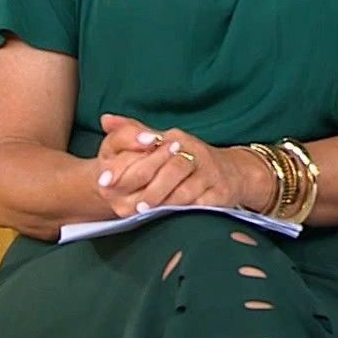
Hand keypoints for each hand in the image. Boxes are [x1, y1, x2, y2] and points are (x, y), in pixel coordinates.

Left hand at [95, 115, 274, 216]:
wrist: (233, 172)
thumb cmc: (189, 158)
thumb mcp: (163, 141)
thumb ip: (133, 131)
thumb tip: (105, 120)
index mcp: (177, 139)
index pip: (151, 150)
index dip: (126, 167)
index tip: (106, 181)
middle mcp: (196, 152)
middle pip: (171, 170)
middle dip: (149, 189)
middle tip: (130, 204)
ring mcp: (210, 173)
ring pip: (186, 190)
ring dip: (165, 202)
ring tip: (145, 212)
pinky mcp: (221, 192)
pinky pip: (201, 205)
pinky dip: (185, 212)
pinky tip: (171, 217)